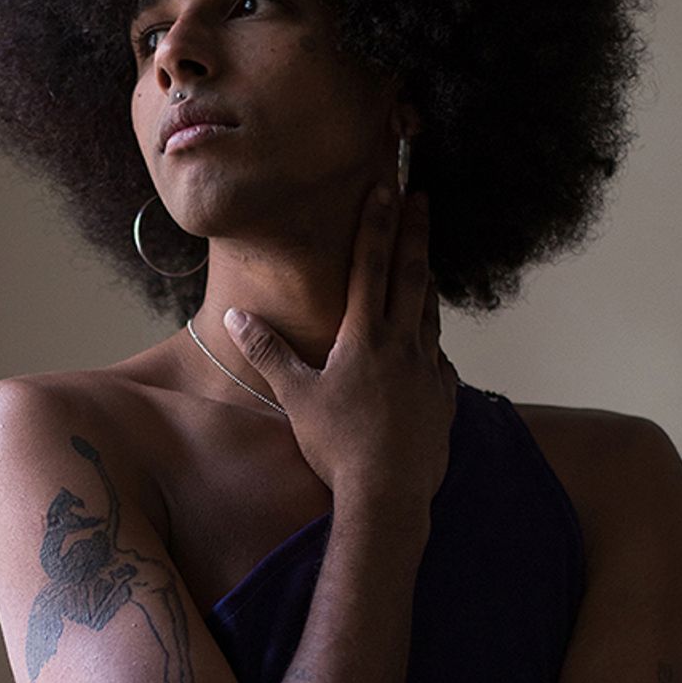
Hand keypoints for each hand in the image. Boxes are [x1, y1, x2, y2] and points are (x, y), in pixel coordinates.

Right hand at [223, 185, 455, 511]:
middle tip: (423, 199)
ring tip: (426, 263)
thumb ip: (270, 352)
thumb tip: (237, 317)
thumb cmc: (337, 447)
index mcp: (365, 337)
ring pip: (430, 313)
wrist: (388, 494)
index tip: (387, 187)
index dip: (376, 224)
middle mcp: (403, 344)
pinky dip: (432, 340)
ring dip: (427, 282)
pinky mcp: (444, 397)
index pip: (370, 266)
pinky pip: (439, 358)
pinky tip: (428, 344)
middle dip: (415, 233)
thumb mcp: (296, 398)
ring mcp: (429, 370)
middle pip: (412, 275)